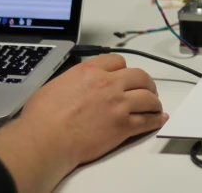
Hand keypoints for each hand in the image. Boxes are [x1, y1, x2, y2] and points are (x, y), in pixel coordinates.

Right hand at [0, 54, 167, 192]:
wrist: (45, 140)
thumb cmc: (42, 118)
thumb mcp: (55, 85)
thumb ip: (72, 80)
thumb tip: (74, 85)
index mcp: (90, 71)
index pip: (117, 61)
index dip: (123, 68)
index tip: (125, 74)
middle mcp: (108, 84)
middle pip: (139, 76)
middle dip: (145, 82)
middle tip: (147, 88)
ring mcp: (118, 104)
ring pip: (148, 97)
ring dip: (154, 101)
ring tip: (154, 106)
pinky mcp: (123, 125)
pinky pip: (147, 120)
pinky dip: (155, 120)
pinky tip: (158, 119)